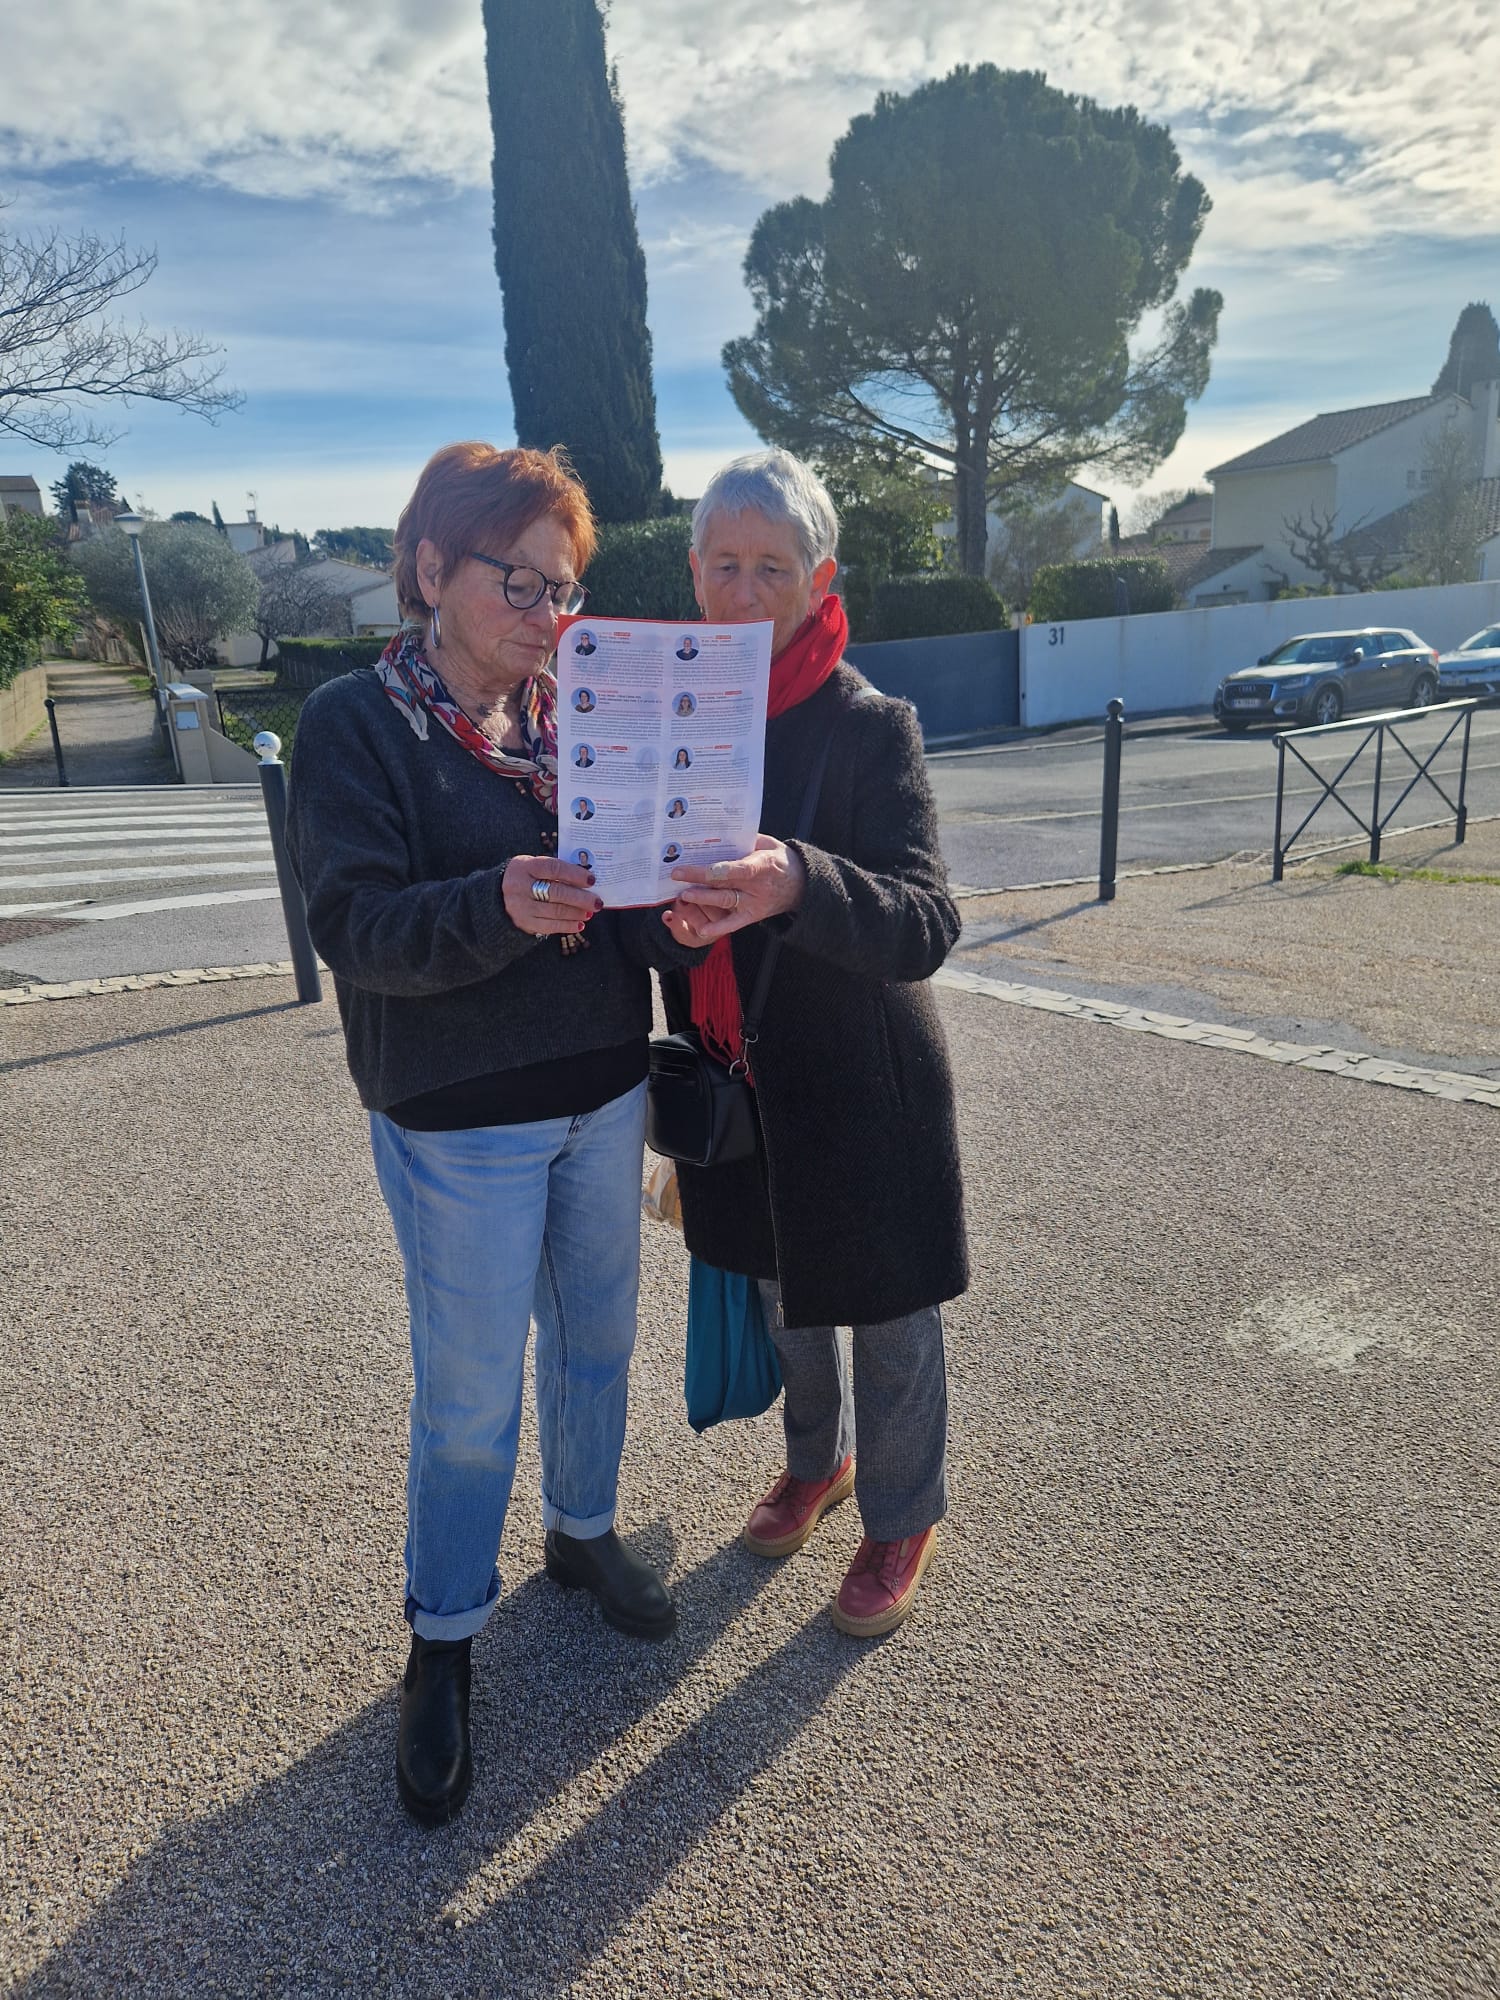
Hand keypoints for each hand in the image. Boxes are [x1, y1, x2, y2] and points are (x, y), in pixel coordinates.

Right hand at [502, 855, 601, 936]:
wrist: (497, 896)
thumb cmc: (526, 877)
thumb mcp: (533, 866)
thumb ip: (555, 871)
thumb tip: (587, 880)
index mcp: (524, 866)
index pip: (553, 868)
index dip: (574, 874)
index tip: (591, 880)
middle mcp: (520, 886)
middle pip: (556, 892)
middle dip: (580, 898)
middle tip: (597, 902)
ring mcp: (521, 906)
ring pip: (555, 911)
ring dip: (576, 912)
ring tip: (591, 911)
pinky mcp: (524, 923)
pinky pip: (549, 926)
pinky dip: (567, 926)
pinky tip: (580, 924)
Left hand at [660, 835, 805, 946]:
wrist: (802, 885)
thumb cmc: (779, 860)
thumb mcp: (767, 844)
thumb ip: (746, 840)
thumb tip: (720, 831)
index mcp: (762, 865)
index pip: (735, 868)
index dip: (713, 870)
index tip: (694, 865)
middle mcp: (757, 886)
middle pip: (724, 883)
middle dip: (699, 879)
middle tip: (676, 875)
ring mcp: (754, 903)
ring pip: (725, 901)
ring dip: (703, 899)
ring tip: (683, 896)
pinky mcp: (752, 916)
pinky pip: (734, 924)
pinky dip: (718, 928)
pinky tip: (701, 929)